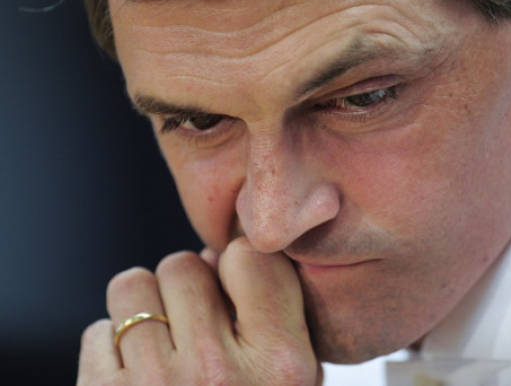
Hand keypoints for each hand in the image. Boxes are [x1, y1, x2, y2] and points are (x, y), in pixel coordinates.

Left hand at [77, 237, 321, 384]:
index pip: (251, 256)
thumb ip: (277, 318)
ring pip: (132, 284)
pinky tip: (134, 375)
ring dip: (145, 305)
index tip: (236, 284)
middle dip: (188, 285)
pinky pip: (97, 331)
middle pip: (185, 263)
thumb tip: (223, 257)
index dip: (241, 265)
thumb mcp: (294, 385)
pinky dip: (112, 346)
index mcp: (279, 367)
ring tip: (161, 339)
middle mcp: (218, 374)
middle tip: (196, 320)